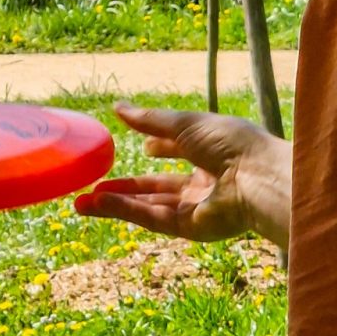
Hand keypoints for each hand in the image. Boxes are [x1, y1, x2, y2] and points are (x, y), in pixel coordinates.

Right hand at [75, 102, 292, 249]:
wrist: (255, 177)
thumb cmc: (229, 142)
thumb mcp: (184, 123)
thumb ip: (149, 119)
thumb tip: (117, 107)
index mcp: (211, 152)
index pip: (181, 151)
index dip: (163, 147)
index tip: (144, 144)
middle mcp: (204, 181)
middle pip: (158, 187)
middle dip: (126, 186)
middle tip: (93, 185)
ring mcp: (196, 207)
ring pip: (149, 205)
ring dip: (116, 202)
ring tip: (82, 201)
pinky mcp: (190, 228)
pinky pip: (152, 218)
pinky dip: (125, 210)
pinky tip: (99, 203)